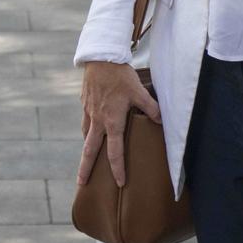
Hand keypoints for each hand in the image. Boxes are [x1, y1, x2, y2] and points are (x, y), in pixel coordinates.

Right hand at [77, 60, 159, 188]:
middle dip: (85, 169)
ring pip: (86, 136)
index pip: (114, 152)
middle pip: (89, 151)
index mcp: (112, 122)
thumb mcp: (139, 92)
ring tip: (86, 160)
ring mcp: (89, 112)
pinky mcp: (85, 103)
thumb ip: (151, 108)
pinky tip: (90, 130)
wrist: (100, 58)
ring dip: (86, 149)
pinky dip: (87, 130)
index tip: (119, 183)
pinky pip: (85, 121)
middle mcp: (97, 121)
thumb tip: (161, 121)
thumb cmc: (121, 76)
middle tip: (81, 184)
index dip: (117, 169)